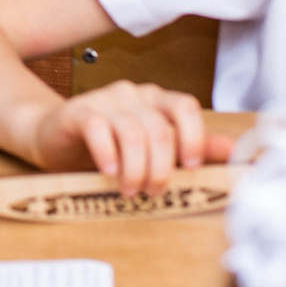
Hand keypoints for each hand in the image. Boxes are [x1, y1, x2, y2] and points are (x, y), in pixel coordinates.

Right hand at [27, 81, 231, 195]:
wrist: (53, 138)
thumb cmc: (107, 148)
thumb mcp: (151, 152)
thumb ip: (191, 149)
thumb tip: (232, 150)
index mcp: (155, 100)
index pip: (185, 106)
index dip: (193, 136)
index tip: (190, 167)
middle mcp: (133, 94)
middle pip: (159, 129)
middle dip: (161, 168)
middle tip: (153, 192)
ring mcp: (105, 99)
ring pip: (133, 132)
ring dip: (136, 169)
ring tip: (129, 190)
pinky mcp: (79, 110)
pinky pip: (99, 129)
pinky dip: (107, 155)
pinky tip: (107, 172)